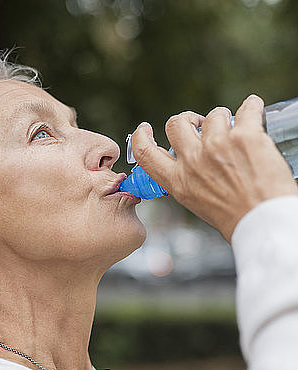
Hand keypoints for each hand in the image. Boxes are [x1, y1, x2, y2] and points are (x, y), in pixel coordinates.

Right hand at [131, 94, 297, 241]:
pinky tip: (254, 109)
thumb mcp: (197, 203)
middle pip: (176, 124)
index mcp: (177, 181)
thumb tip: (190, 164)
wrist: (266, 222)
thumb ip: (188, 181)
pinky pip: (247, 109)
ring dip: (223, 118)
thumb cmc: (238, 220)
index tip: (145, 128)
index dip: (141, 136)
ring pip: (213, 115)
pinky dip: (252, 107)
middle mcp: (193, 161)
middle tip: (199, 123)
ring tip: (236, 129)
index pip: (145, 153)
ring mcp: (217, 146)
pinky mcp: (245, 136)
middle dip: (187, 119)